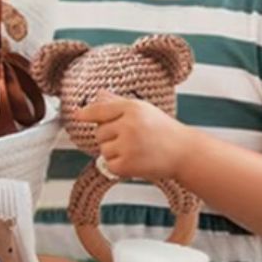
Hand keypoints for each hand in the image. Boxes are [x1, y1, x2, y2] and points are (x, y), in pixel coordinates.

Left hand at [75, 92, 189, 180]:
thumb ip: (118, 103)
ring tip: (135, 150)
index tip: (77, 115)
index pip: (101, 109)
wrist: (184, 153)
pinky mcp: (128, 164)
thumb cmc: (163, 129)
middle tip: (131, 139)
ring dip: (114, 152)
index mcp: (132, 107)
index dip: (87, 113)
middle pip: (99, 132)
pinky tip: (134, 161)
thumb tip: (97, 94)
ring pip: (103, 149)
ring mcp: (128, 144)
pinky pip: (109, 164)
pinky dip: (118, 166)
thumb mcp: (143, 109)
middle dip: (110, 137)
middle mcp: (129, 124)